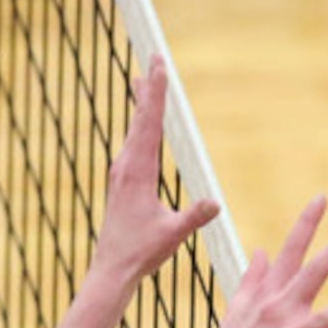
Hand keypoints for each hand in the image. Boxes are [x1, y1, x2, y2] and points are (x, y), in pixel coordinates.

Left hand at [90, 56, 220, 295]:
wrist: (112, 269)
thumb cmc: (140, 252)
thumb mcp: (172, 234)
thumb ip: (194, 217)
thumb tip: (215, 204)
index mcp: (137, 172)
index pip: (149, 124)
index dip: (156, 93)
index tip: (159, 66)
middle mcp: (125, 166)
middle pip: (139, 119)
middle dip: (148, 88)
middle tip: (152, 58)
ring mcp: (121, 173)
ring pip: (134, 130)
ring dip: (142, 104)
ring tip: (143, 80)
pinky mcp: (122, 182)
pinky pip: (132, 144)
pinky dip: (140, 126)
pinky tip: (142, 127)